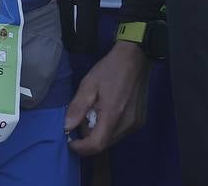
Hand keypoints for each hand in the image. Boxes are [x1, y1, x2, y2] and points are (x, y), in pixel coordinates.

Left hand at [64, 40, 149, 155]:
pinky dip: (110, 128)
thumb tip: (67, 127)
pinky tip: (107, 112)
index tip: (71, 142)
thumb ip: (77, 107)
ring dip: (100, 133)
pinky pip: (120, 132)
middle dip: (89, 138)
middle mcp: (127, 124)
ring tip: (94, 113)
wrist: (135, 58)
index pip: (96, 145)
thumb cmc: (110, 69)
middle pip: (104, 143)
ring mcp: (136, 124)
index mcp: (113, 115)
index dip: (81, 148)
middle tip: (81, 120)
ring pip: (112, 139)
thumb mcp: (88, 84)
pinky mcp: (140, 121)